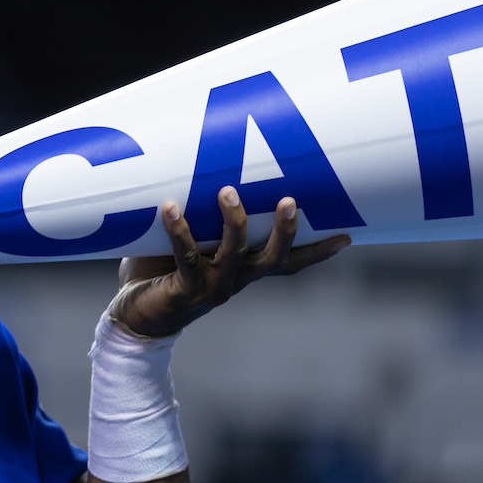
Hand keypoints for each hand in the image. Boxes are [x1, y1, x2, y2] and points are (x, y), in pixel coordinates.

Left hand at [111, 186, 350, 336]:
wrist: (135, 316)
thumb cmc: (161, 271)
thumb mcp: (189, 241)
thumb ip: (201, 214)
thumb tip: (205, 165)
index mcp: (244, 269)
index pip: (287, 261)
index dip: (317, 251)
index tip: (348, 237)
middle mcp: (236, 279)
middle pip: (273, 258)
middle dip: (285, 230)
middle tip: (289, 201)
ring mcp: (213, 286)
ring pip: (235, 254)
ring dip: (234, 221)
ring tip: (227, 190)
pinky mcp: (186, 290)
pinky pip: (186, 256)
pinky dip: (179, 230)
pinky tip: (170, 208)